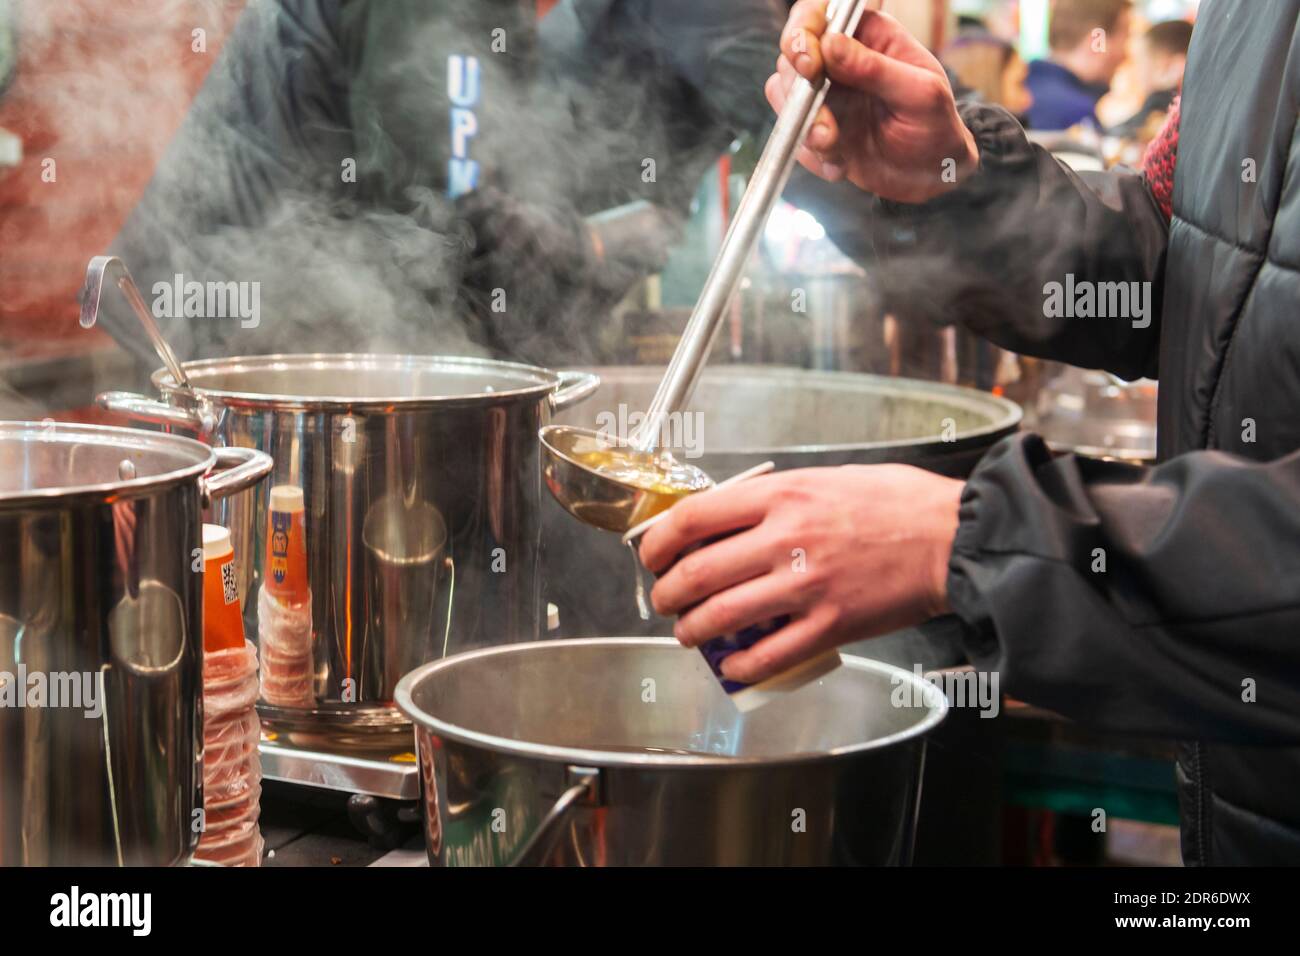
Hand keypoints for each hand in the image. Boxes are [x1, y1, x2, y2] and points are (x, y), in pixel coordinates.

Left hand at [639, 464, 963, 684]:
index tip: (653, 556)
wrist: (955, 537)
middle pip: (697, 573)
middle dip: (667, 594)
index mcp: (781, 496)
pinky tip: (733, 664)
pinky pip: (768, 655)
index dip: (659, 543)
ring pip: (722, 617)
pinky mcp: (831, 626)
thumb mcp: (826, 478)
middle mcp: (786, 539)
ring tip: (688, 634)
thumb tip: (732, 518)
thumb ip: (777, 497)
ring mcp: (806, 586)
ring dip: (692, 631)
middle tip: (665, 601)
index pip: (693, 518)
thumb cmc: (899, 504)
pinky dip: (740, 665)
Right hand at [767, 0, 978, 202]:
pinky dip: (810, 154)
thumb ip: (875, 69)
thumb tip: (830, 45)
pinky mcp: (815, 125)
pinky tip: (840, 164)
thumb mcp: (920, 94)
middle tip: (825, 128)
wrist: (929, 175)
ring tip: (835, 148)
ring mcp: (825, 93)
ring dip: (805, 127)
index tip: (808, 65)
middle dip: (799, 92)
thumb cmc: (936, 127)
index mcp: (869, 36)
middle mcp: (840, 59)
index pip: (819, 13)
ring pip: (783, 94)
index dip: (803, 32)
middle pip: (791, 55)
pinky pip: (792, 132)